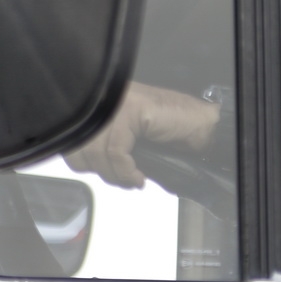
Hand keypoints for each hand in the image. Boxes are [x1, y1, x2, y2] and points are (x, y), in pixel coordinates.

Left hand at [63, 82, 220, 188]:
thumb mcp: (135, 142)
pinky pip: (115, 151)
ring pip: (96, 151)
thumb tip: (93, 168)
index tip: (109, 176)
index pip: (74, 138)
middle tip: (123, 179)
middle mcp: (108, 101)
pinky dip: (126, 171)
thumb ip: (111, 149)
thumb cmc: (177, 131)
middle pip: (80, 146)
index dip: (86, 164)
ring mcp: (119, 103)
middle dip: (101, 171)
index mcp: (106, 106)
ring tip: (133, 179)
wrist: (205, 123)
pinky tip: (139, 177)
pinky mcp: (132, 110)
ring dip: (116, 175)